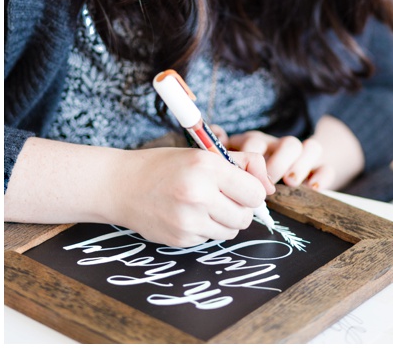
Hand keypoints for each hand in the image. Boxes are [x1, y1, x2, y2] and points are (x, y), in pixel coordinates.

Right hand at [114, 147, 274, 246]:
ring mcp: (188, 220)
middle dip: (241, 208)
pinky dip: (206, 229)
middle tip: (224, 197)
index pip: (255, 193)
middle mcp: (199, 195)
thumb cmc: (166, 166)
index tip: (242, 187)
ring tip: (207, 205)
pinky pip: (209, 239)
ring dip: (226, 220)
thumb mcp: (205, 154)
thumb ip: (244, 164)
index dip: (252, 191)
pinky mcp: (180, 239)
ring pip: (231, 231)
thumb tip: (271, 188)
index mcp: (208, 168)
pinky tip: (189, 215)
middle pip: (246, 216)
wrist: (121, 186)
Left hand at [225, 130, 335, 190]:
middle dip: (279, 161)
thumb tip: (217, 133)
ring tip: (290, 182)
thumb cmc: (243, 177)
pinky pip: (327, 167)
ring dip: (301, 164)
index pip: (256, 142)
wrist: (276, 180)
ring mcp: (302, 159)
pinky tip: (312, 187)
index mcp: (257, 145)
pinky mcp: (317, 171)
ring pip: (312, 147)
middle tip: (271, 180)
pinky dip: (322, 176)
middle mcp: (281, 148)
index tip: (245, 174)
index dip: (252, 155)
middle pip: (288, 142)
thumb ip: (220, 148)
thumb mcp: (229, 163)